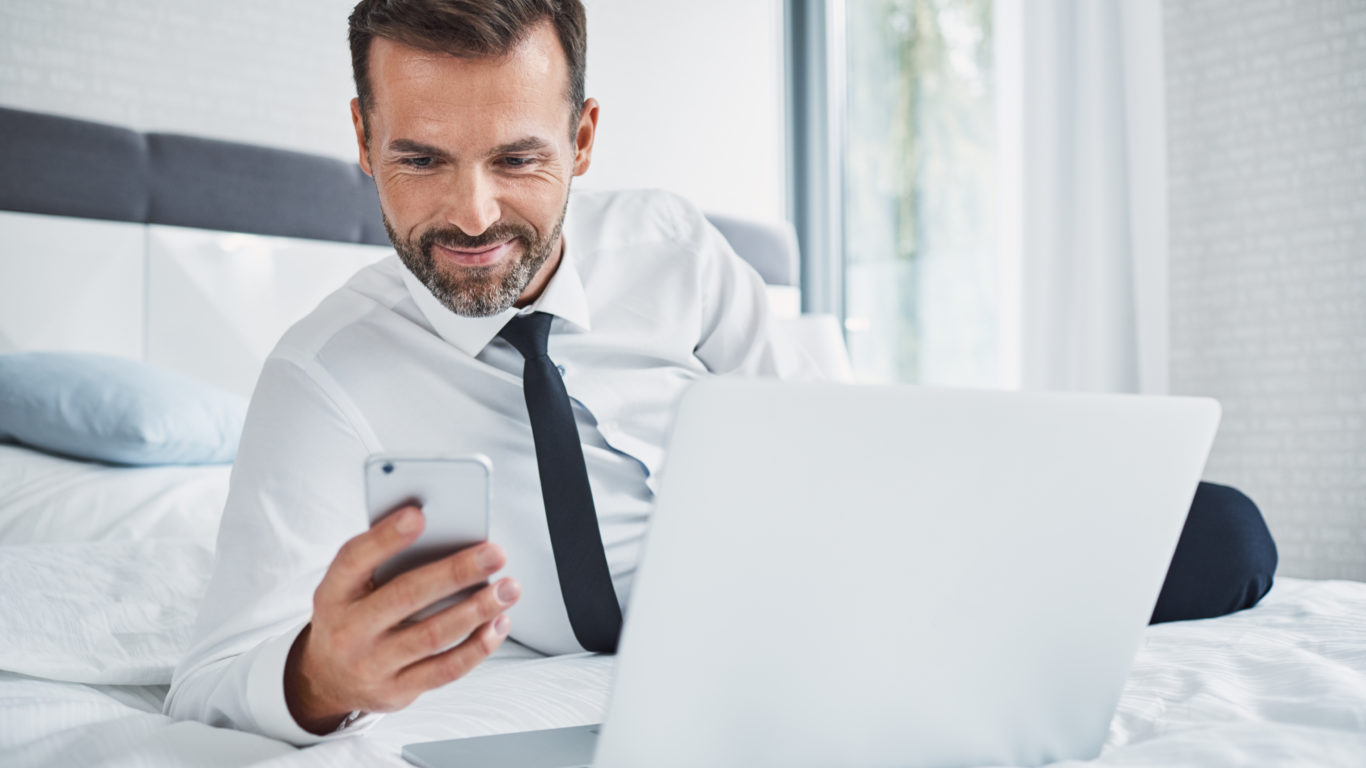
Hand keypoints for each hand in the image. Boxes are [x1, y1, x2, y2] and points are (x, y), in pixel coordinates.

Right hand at [284, 505, 519, 733]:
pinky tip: (498, 624)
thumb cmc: (352, 614)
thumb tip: (442, 532)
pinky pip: (445, 669)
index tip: (419, 515)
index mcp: (334, 592)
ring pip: (433, 635)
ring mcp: (372, 665)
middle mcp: (348, 630)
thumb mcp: (348, 587)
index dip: (385, 537)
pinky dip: (477, 646)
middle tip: (495, 553)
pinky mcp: (397, 691)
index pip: (355, 559)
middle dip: (456, 572)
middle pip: (406, 595)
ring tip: (508, 588)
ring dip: (478, 610)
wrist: (327, 679)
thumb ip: (381, 560)